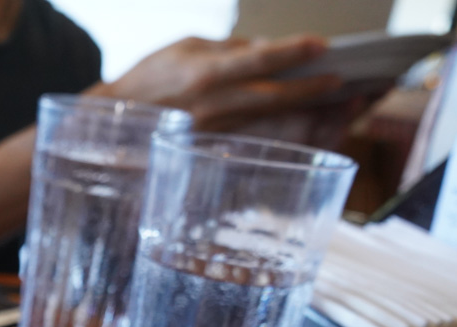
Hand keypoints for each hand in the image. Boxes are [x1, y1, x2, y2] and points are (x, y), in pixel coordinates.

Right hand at [96, 35, 342, 130]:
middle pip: (272, 98)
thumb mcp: (183, 48)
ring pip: (269, 124)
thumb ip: (227, 48)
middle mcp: (209, 107)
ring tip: (338, 103)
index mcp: (202, 73)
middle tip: (346, 81)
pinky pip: (256, 142)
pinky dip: (285, 134)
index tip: (322, 45)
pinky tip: (308, 126)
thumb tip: (268, 48)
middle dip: (311, 89)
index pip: (257, 61)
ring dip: (306, 114)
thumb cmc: (147, 81)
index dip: (292, 52)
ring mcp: (211, 134)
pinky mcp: (210, 151)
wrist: (110, 123)